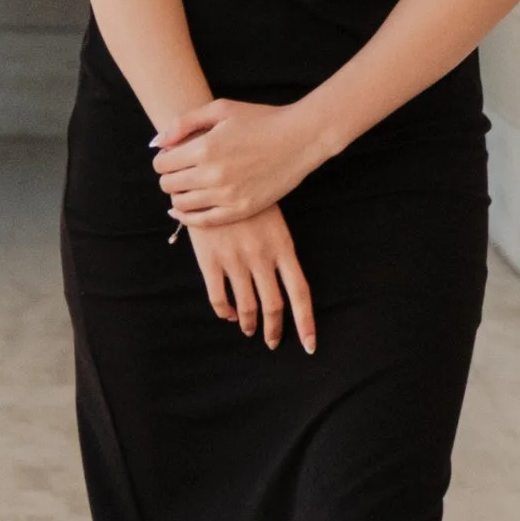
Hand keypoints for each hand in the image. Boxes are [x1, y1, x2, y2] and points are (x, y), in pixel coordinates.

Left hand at [151, 96, 322, 227]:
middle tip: (180, 170)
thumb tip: (156, 142)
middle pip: (168, 185)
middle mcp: (212, 174)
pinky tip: (184, 210)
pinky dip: (188, 217)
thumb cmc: (261, 119)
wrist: (299, 138)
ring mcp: (227, 195)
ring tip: (188, 185)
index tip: (172, 155)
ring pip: (181, 205)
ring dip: (178, 195)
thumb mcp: (221, 109)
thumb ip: (184, 123)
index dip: (162, 159)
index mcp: (205, 147)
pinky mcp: (240, 210)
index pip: (162, 164)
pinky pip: (202, 222)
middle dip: (168, 176)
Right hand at [183, 208, 315, 352]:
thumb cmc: (249, 196)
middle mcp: (261, 257)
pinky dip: (225, 312)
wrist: (213, 175)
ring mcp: (234, 260)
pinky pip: (218, 298)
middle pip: (273, 306)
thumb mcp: (274, 220)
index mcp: (282, 246)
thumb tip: (281, 281)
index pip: (300, 292)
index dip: (306, 322)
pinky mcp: (209, 260)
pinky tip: (228, 314)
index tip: (310, 345)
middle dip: (273, 330)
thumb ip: (279, 250)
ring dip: (249, 323)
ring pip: (246, 306)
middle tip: (272, 342)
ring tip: (249, 329)